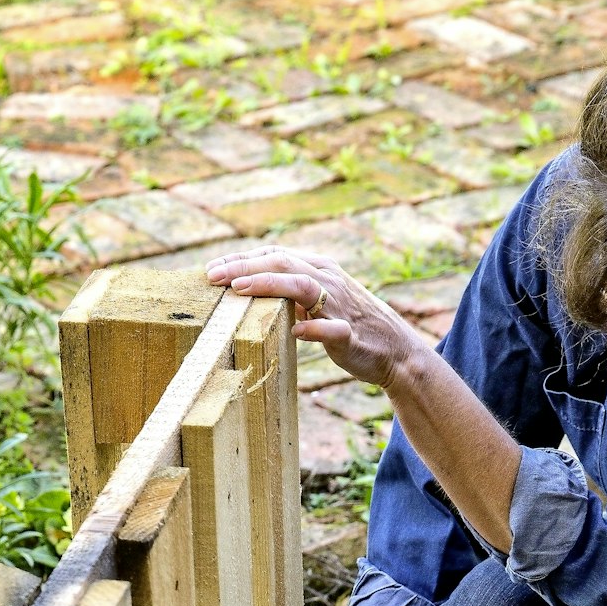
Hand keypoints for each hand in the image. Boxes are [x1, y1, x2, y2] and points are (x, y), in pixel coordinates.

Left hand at [206, 246, 419, 389]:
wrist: (395, 350)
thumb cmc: (350, 326)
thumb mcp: (319, 301)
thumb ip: (291, 293)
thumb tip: (251, 291)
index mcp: (318, 269)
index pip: (273, 255)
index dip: (241, 259)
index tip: (211, 269)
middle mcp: (327, 279)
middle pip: (281, 262)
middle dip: (243, 267)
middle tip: (211, 275)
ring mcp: (339, 306)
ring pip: (301, 285)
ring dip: (268, 284)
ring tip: (238, 290)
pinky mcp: (349, 334)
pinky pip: (331, 329)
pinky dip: (312, 329)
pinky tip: (294, 331)